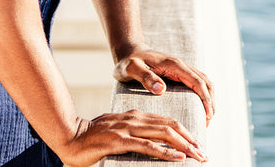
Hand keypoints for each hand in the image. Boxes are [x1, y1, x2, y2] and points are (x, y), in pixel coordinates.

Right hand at [56, 111, 208, 166]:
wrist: (71, 137)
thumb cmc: (94, 138)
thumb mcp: (118, 131)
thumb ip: (135, 134)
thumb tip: (153, 144)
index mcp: (135, 116)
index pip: (166, 121)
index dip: (184, 132)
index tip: (197, 144)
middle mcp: (134, 119)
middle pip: (169, 125)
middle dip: (189, 139)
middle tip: (203, 153)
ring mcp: (127, 129)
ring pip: (162, 133)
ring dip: (183, 146)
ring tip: (197, 155)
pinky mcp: (120, 141)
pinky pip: (147, 146)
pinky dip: (164, 152)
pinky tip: (176, 158)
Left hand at [113, 47, 214, 123]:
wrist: (128, 50)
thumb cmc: (128, 61)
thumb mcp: (132, 68)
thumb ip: (145, 77)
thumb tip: (161, 89)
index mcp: (173, 65)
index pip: (197, 81)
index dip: (206, 99)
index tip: (208, 117)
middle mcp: (181, 65)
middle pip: (206, 82)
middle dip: (211, 101)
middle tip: (207, 123)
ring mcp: (181, 69)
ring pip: (204, 82)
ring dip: (209, 99)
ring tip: (206, 119)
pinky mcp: (178, 74)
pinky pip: (197, 83)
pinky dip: (203, 95)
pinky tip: (198, 109)